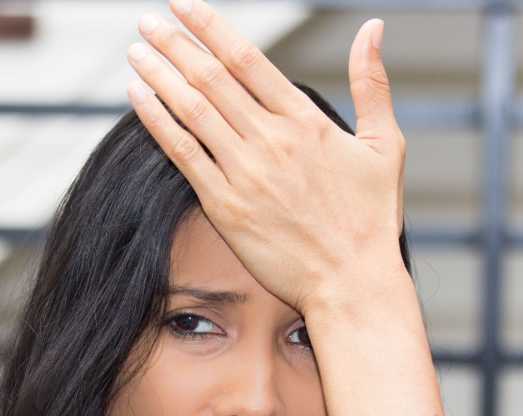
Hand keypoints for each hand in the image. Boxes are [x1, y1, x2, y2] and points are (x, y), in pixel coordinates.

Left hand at [126, 0, 405, 316]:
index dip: (210, 26)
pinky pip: (183, 154)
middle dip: (175, 44)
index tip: (184, 5)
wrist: (352, 281)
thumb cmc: (371, 219)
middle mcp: (271, 140)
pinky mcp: (225, 207)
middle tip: (147, 21)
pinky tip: (137, 98)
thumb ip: (373, 83)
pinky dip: (157, 122)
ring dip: (159, 76)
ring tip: (136, 50)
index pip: (246, 59)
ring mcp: (245, 173)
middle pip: (211, 78)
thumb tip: (373, 26)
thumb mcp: (387, 145)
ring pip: (192, 110)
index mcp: (305, 120)